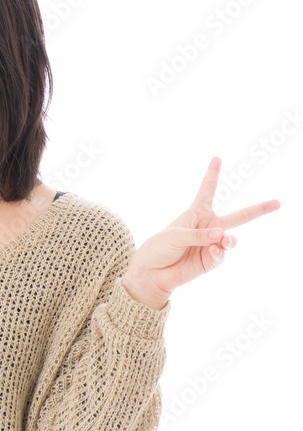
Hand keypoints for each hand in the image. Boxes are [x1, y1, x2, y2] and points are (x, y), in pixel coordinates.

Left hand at [121, 156, 280, 309]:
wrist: (152, 272)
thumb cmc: (159, 248)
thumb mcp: (174, 235)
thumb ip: (198, 234)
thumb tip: (222, 236)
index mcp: (195, 213)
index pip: (207, 190)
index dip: (212, 174)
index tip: (216, 158)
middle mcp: (208, 227)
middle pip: (239, 216)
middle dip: (259, 209)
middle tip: (278, 203)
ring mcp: (212, 244)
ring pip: (231, 239)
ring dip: (228, 240)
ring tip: (222, 240)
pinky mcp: (211, 260)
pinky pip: (222, 254)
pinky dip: (219, 252)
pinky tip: (213, 251)